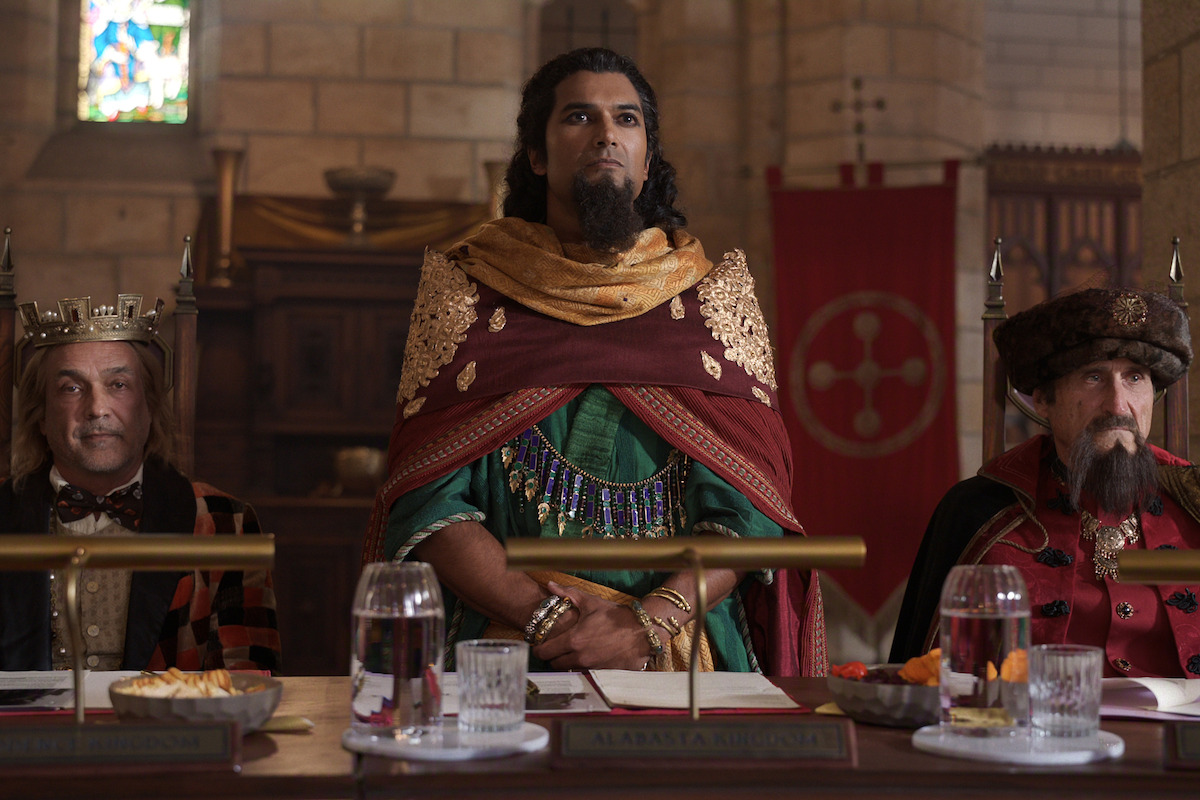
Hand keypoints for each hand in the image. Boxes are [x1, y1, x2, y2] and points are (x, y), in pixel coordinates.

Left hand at [532, 581, 652, 670]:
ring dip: (566, 663)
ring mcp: (591, 667)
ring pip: (569, 670)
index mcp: (573, 640)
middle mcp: (579, 657)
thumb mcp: (591, 602)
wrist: (642, 631)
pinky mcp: (602, 674)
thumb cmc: (616, 616)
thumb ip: (568, 593)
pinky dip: (582, 668)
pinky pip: (585, 674)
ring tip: (571, 652)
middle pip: (554, 664)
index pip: (544, 652)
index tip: (540, 645)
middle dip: (552, 657)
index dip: (538, 649)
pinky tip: (587, 658)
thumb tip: (549, 585)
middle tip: (555, 649)